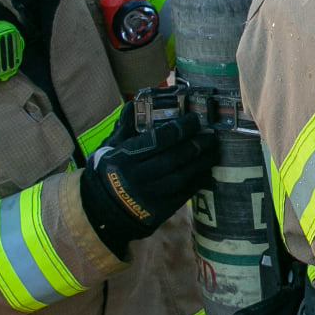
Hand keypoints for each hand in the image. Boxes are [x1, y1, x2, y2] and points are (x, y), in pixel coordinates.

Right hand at [79, 106, 219, 254]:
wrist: (101, 211)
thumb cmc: (107, 173)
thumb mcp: (110, 148)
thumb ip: (126, 126)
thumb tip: (137, 102)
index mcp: (125, 159)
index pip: (159, 140)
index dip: (180, 128)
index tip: (194, 119)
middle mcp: (139, 178)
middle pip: (174, 158)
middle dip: (196, 144)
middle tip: (210, 134)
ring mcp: (150, 196)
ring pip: (182, 176)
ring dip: (201, 162)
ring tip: (213, 150)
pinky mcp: (159, 211)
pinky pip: (184, 194)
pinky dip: (197, 180)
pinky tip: (205, 170)